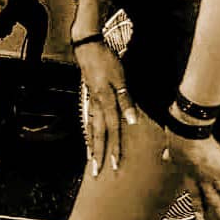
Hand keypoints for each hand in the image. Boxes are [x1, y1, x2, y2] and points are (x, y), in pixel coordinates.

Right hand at [75, 41, 136, 174]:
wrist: (87, 47)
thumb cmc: (107, 61)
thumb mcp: (121, 78)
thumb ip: (126, 100)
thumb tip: (132, 120)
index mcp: (106, 102)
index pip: (113, 130)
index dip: (114, 148)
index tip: (114, 165)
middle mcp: (97, 105)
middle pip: (99, 134)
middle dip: (99, 154)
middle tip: (96, 173)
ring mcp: (91, 101)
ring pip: (92, 128)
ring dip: (92, 145)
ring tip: (91, 160)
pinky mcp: (89, 96)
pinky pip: (89, 119)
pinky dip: (89, 131)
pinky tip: (89, 136)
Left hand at [163, 131, 219, 219]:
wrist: (187, 137)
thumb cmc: (178, 141)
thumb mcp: (172, 152)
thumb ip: (170, 156)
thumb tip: (166, 155)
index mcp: (191, 178)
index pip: (195, 198)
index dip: (199, 209)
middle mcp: (204, 183)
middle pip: (216, 204)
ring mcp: (215, 178)